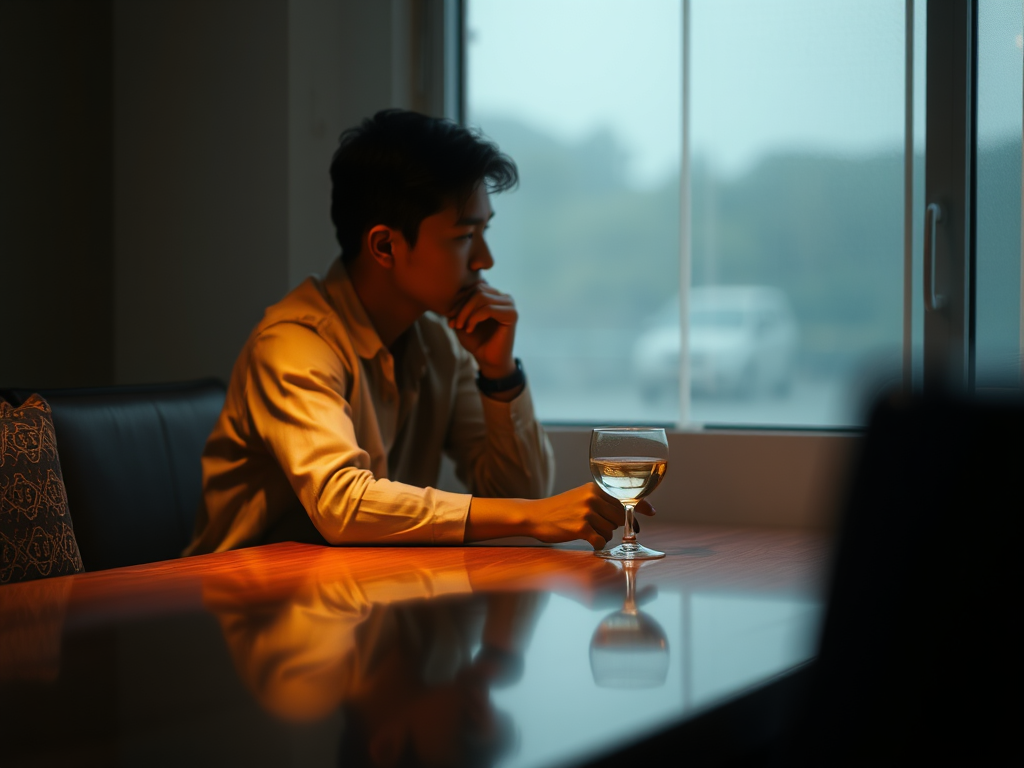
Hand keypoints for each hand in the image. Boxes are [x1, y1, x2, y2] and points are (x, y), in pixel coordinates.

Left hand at [448, 281, 517, 378]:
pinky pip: (488, 309)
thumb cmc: (476, 341)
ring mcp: (509, 304)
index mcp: (493, 295)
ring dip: (466, 312)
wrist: (489, 361)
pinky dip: (474, 318)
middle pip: (477, 290)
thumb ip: (458, 306)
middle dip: (462, 306)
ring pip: (481, 296)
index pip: (473, 287)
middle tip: (454, 323)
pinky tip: (469, 329)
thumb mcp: (461, 320)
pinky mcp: (512, 315)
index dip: (459, 300)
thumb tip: (450, 294)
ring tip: (460, 326)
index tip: (450, 318)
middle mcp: (503, 296)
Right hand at [466, 484, 656, 550]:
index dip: (642, 505)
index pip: (625, 496)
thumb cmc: (560, 509)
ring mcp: (586, 513)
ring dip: (602, 534)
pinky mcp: (580, 528)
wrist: (534, 515)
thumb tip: (627, 514)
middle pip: (620, 517)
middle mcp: (592, 498)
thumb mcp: (581, 497)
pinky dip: (596, 544)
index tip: (652, 511)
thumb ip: (601, 502)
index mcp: (594, 488)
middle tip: (600, 526)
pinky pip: (601, 540)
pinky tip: (587, 540)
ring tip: (586, 530)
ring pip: (611, 531)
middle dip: (614, 525)